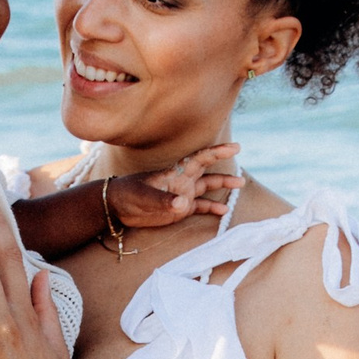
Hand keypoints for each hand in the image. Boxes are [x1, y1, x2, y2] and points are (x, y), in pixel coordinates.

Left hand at [107, 139, 239, 232]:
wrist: (116, 207)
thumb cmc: (128, 195)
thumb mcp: (144, 197)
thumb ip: (163, 200)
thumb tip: (183, 204)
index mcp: (175, 173)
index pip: (200, 159)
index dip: (217, 153)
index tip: (234, 148)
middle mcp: (182, 181)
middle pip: (207, 173)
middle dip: (224, 172)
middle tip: (241, 175)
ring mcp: (181, 194)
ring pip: (206, 188)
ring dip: (222, 188)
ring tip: (239, 186)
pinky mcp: (178, 209)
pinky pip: (199, 206)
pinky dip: (211, 208)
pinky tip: (223, 211)